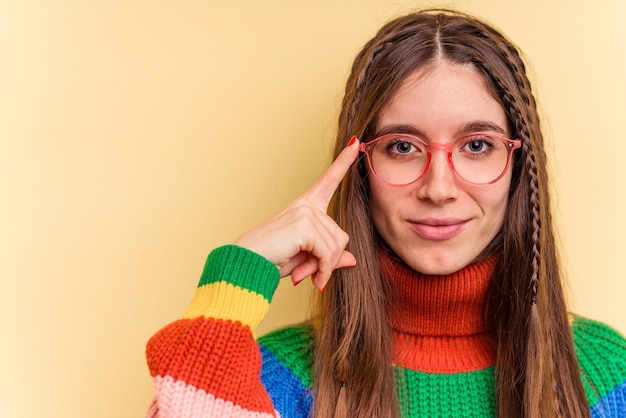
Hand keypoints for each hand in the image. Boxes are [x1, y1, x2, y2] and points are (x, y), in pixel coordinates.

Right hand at [234, 137, 359, 290]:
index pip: (329, 180)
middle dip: (328, 261)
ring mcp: (305, 212)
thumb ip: (328, 256)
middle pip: (340, 236)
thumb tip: (351, 259)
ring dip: (324, 268)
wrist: (246, 265)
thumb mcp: (305, 258)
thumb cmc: (270, 260)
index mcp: (305, 206)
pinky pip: (327, 253)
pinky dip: (322, 270)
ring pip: (336, 247)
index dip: (343, 162)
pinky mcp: (304, 225)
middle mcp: (306, 205)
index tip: (356, 143)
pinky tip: (311, 279)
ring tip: (304, 275)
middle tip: (310, 274)